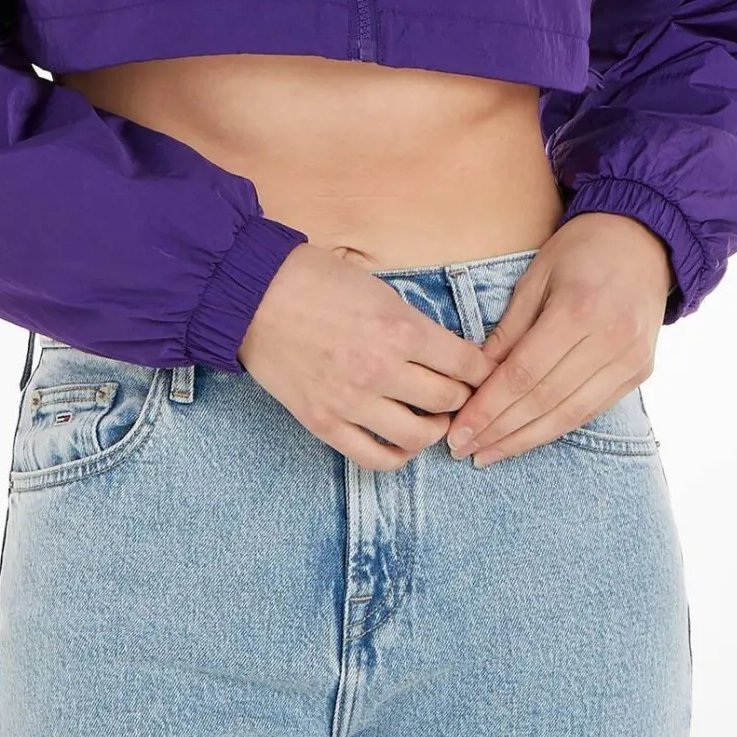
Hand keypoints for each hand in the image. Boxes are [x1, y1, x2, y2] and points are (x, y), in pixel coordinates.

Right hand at [238, 241, 496, 471]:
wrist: (254, 295)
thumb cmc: (316, 280)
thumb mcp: (379, 289)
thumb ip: (413, 323)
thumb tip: (445, 351)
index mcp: (401, 329)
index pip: (467, 364)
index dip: (481, 369)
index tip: (480, 370)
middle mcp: (382, 370)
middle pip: (449, 399)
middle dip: (463, 396)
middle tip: (460, 391)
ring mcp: (352, 401)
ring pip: (419, 435)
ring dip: (436, 428)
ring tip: (434, 417)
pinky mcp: (325, 422)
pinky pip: (374, 457)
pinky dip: (398, 455)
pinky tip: (403, 442)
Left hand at [446, 212, 674, 467]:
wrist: (644, 240)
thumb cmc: (581, 249)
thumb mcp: (536, 277)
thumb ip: (509, 329)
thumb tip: (476, 377)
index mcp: (578, 310)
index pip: (524, 374)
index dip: (488, 408)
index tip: (457, 431)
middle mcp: (609, 340)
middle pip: (545, 401)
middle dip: (500, 431)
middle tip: (464, 450)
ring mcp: (630, 360)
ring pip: (570, 415)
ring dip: (525, 440)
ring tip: (488, 454)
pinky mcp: (641, 371)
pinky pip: (592, 410)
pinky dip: (556, 428)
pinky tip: (527, 437)